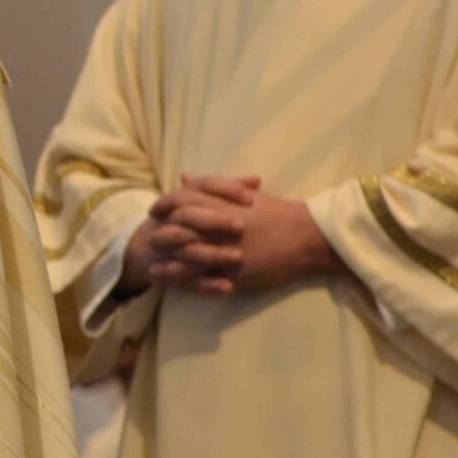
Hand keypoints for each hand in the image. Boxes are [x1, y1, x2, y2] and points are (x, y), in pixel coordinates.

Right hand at [121, 174, 256, 296]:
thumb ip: (227, 191)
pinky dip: (207, 284)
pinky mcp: (169, 275)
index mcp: (178, 202)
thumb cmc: (181, 221)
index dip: (224, 190)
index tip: (251, 197)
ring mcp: (166, 251)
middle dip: (214, 221)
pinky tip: (228, 287)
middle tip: (242, 226)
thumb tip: (256, 180)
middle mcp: (168, 223)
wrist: (144, 249)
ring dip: (212, 254)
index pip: (198, 188)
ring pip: (187, 252)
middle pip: (187, 217)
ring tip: (239, 257)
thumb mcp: (198, 201)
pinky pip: (186, 281)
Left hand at [135, 174, 338, 296]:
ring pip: (184, 252)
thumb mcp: (243, 195)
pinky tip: (170, 281)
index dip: (163, 204)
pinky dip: (181, 277)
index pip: (181, 198)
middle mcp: (219, 222)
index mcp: (221, 201)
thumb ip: (211, 186)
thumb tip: (184, 176)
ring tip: (151, 264)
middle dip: (159, 232)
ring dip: (165, 258)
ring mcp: (224, 246)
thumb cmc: (277, 213)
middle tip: (150, 239)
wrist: (306, 236)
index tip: (154, 211)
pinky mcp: (232, 268)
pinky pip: (200, 274)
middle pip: (177, 225)